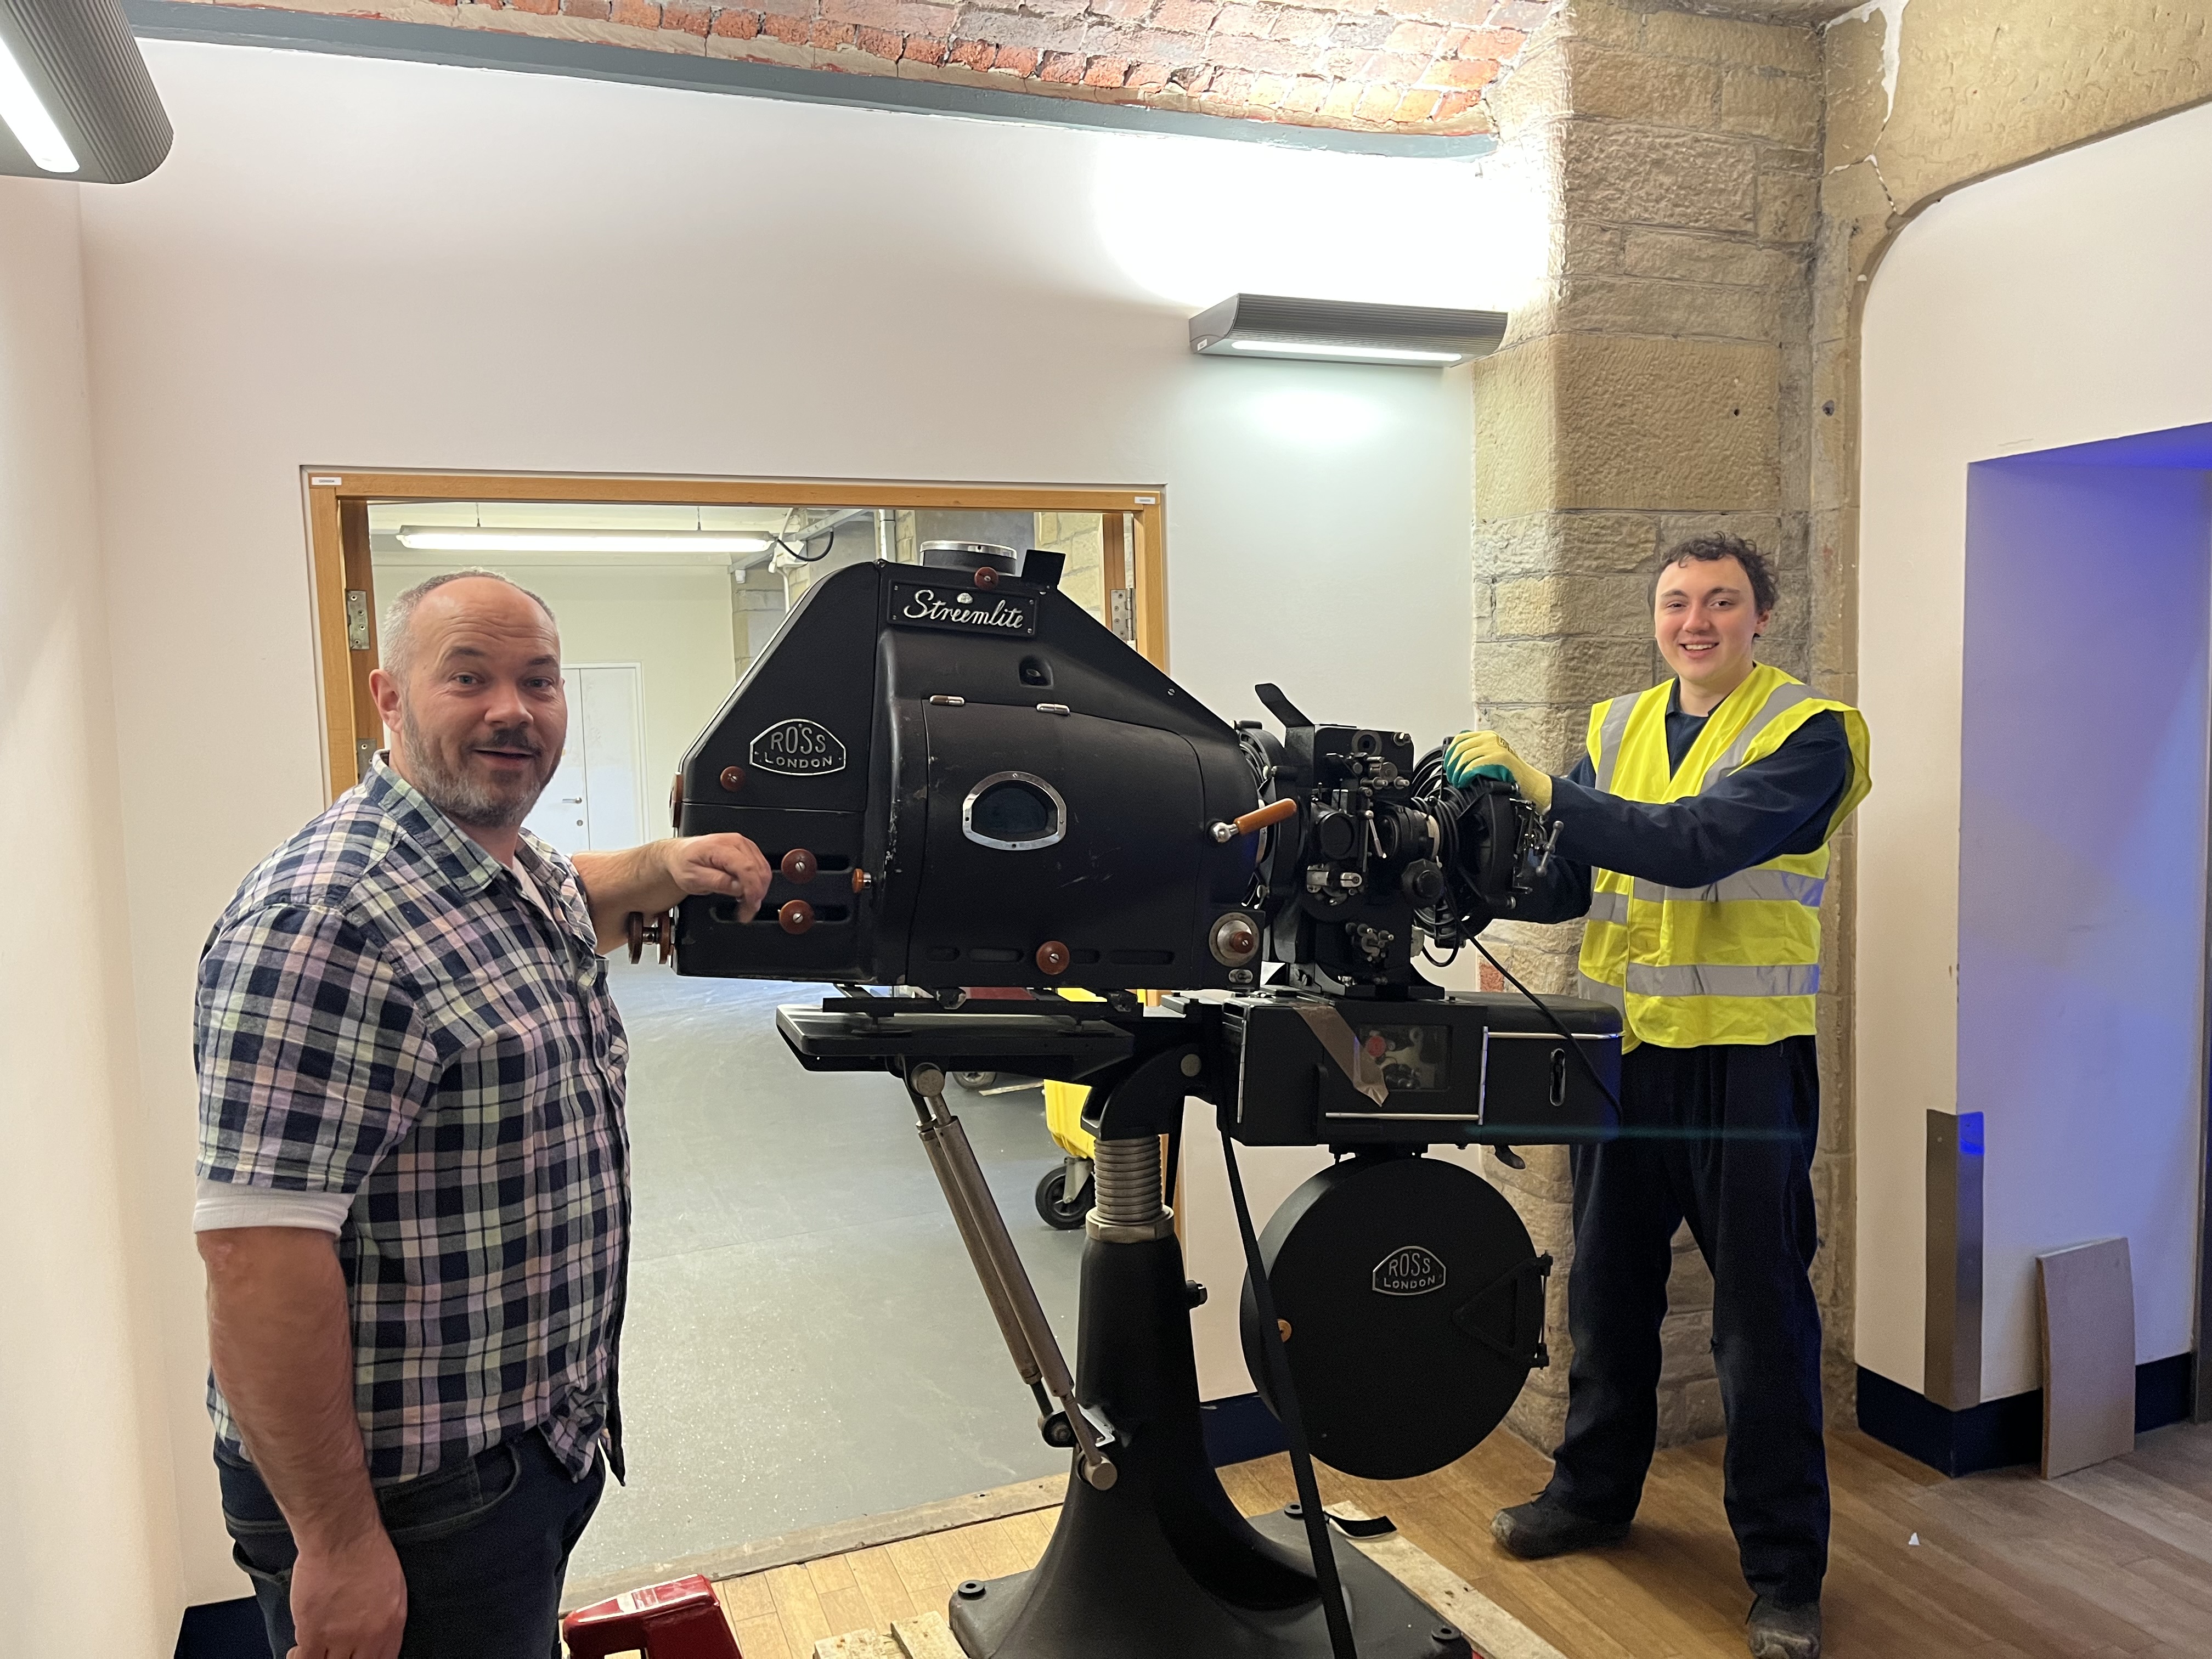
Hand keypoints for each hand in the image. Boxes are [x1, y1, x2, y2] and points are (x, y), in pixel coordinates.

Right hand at [287, 1529, 405, 1658]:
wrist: (343, 1536)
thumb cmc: (368, 1551)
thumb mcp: (394, 1588)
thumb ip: (386, 1618)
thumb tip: (376, 1637)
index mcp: (391, 1625)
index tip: (357, 1656)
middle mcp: (367, 1637)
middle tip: (335, 1653)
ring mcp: (339, 1637)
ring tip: (318, 1652)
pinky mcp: (312, 1632)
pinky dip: (299, 1658)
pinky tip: (297, 1651)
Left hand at [662, 833, 771, 922]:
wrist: (680, 855)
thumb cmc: (684, 864)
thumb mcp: (693, 879)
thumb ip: (717, 882)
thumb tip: (738, 887)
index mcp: (721, 847)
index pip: (747, 868)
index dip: (752, 890)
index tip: (750, 906)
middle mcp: (736, 842)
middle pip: (759, 869)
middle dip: (757, 894)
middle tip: (746, 911)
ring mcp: (744, 845)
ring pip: (764, 870)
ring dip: (758, 890)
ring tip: (745, 903)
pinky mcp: (748, 850)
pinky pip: (761, 868)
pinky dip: (758, 883)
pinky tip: (747, 892)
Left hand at [1444, 731, 1552, 811]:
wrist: (1528, 782)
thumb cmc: (1508, 772)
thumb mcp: (1489, 757)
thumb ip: (1475, 753)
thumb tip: (1454, 758)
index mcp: (1486, 736)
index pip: (1460, 739)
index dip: (1449, 753)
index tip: (1447, 765)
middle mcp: (1490, 739)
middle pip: (1460, 747)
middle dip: (1451, 764)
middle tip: (1451, 776)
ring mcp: (1495, 747)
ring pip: (1465, 756)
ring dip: (1457, 771)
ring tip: (1457, 781)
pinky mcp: (1499, 758)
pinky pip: (1474, 765)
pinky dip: (1465, 775)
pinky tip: (1464, 781)